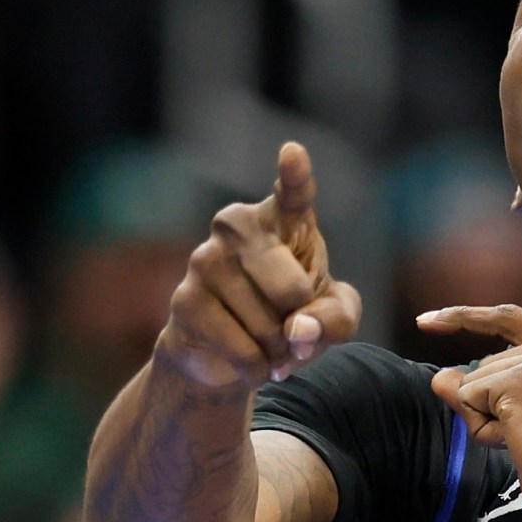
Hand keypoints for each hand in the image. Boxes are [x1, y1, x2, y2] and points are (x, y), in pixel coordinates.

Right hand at [156, 142, 363, 389]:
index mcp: (281, 218)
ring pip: (267, 327)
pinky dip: (256, 367)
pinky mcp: (185, 301)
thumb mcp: (333, 315)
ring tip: (267, 342)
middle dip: (300, 324)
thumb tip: (299, 331)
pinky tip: (250, 360)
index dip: (295, 175)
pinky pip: (242, 350)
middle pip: (292, 291)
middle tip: (290, 325)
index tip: (293, 153)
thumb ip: (336, 319)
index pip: (293, 193)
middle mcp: (237, 227)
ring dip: (278, 350)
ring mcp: (205, 261)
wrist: (231, 352)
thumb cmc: (290, 314)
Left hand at [418, 305, 521, 521]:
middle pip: (489, 363)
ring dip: (489, 419)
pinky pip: (469, 398)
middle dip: (492, 404)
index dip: (466, 318)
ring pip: (476, 382)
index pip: (510, 319)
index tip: (429, 321)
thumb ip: (491, 389)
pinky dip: (483, 427)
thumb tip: (440, 379)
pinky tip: (519, 441)